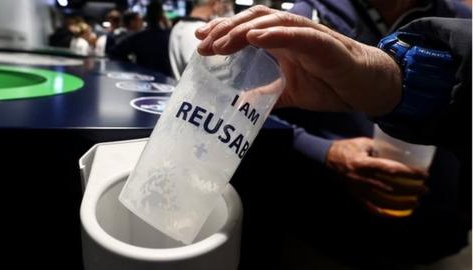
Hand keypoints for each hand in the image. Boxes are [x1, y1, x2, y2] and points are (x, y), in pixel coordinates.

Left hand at [195, 5, 401, 115]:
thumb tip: (241, 105)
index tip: (202, 41)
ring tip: (222, 44)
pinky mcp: (325, 45)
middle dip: (226, 30)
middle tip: (204, 43)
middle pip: (253, 21)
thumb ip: (266, 94)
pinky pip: (299, 35)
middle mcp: (291, 34)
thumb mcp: (289, 93)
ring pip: (272, 23)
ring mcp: (308, 36)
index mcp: (281, 43)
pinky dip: (276, 34)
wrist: (366, 88)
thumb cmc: (330, 85)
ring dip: (244, 30)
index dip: (224, 32)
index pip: (247, 30)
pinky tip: (255, 38)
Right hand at [326, 137, 427, 216]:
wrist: (325, 158)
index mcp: (363, 163)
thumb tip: (399, 150)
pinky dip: (383, 213)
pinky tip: (395, 214)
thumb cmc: (346, 148)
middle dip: (411, 190)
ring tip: (416, 202)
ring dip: (402, 203)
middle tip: (425, 189)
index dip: (409, 172)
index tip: (424, 174)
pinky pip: (370, 207)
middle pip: (391, 188)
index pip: (391, 169)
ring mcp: (357, 189)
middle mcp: (361, 178)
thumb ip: (380, 147)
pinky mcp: (354, 195)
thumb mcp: (363, 143)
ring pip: (383, 201)